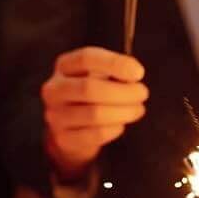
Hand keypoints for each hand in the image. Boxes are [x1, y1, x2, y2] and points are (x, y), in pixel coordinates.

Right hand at [42, 47, 147, 178]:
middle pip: (90, 88)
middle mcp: (55, 89)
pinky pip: (95, 135)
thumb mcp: (99, 76)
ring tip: (138, 109)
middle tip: (143, 94)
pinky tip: (121, 125)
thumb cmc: (91, 95)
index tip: (139, 73)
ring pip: (94, 114)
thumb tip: (134, 74)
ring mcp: (56, 115)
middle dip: (123, 92)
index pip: (86, 58)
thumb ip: (114, 71)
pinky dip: (113, 129)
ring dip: (123, 112)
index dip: (114, 64)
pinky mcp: (64, 139)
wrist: (71, 130)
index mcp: (64, 66)